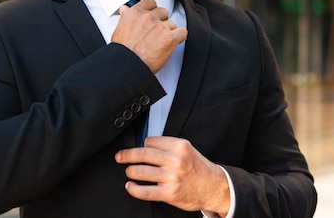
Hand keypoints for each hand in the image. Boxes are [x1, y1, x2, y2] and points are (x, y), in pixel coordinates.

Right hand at [111, 0, 186, 73]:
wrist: (127, 66)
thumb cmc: (122, 52)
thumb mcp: (119, 29)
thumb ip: (126, 17)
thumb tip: (125, 9)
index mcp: (136, 13)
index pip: (151, 3)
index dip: (153, 11)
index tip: (153, 17)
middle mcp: (148, 17)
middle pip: (163, 12)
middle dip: (161, 22)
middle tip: (156, 33)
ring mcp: (160, 27)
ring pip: (172, 24)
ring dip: (168, 32)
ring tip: (159, 43)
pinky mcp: (170, 38)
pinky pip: (182, 32)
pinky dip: (179, 38)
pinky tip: (173, 43)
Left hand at [115, 136, 229, 215]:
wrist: (213, 187)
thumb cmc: (199, 168)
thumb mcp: (188, 150)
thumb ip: (169, 147)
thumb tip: (146, 146)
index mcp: (179, 146)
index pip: (150, 141)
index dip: (142, 145)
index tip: (137, 147)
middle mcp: (175, 160)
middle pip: (142, 154)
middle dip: (127, 155)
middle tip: (120, 156)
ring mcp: (171, 177)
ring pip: (140, 172)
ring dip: (130, 171)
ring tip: (129, 171)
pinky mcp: (169, 193)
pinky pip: (144, 191)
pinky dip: (133, 188)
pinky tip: (130, 186)